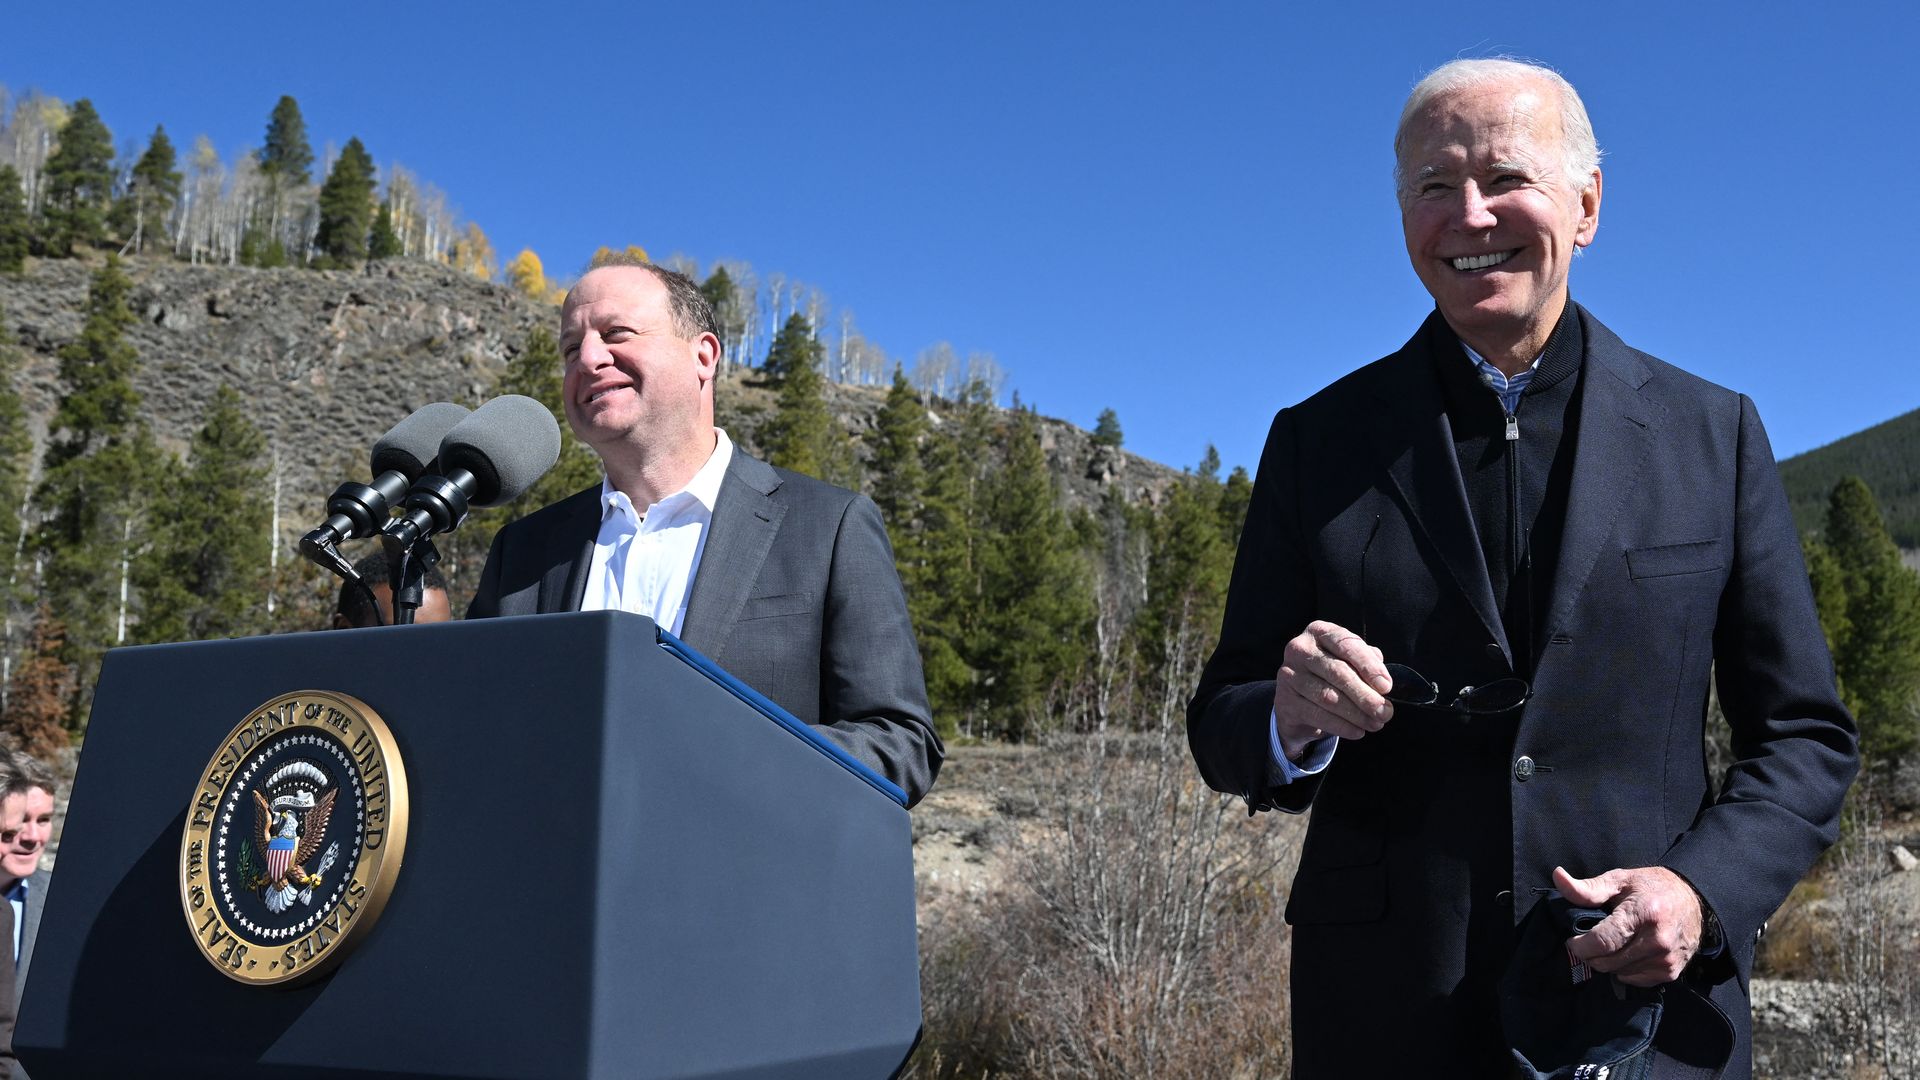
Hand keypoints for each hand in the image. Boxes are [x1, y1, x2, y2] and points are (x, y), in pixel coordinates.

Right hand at [1273, 620, 1392, 758]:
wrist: (1297, 700)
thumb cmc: (1331, 675)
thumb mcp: (1349, 661)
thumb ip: (1367, 663)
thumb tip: (1383, 682)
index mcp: (1319, 632)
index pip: (1346, 645)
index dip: (1368, 666)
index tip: (1386, 686)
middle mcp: (1299, 649)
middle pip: (1337, 672)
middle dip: (1365, 695)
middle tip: (1385, 712)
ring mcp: (1288, 674)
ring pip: (1328, 697)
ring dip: (1356, 714)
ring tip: (1375, 724)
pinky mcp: (1284, 700)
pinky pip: (1316, 715)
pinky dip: (1341, 726)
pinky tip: (1357, 731)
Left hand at [1555, 865, 1702, 985]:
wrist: (1694, 900)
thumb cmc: (1651, 887)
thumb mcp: (1619, 880)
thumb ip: (1587, 888)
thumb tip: (1558, 877)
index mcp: (1643, 914)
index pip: (1602, 942)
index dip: (1580, 945)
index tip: (1572, 940)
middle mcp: (1657, 941)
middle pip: (1607, 962)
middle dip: (1590, 954)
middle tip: (1590, 941)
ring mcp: (1666, 960)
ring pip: (1618, 973)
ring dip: (1607, 962)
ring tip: (1611, 944)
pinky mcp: (1670, 973)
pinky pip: (1633, 980)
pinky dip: (1624, 969)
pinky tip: (1627, 953)